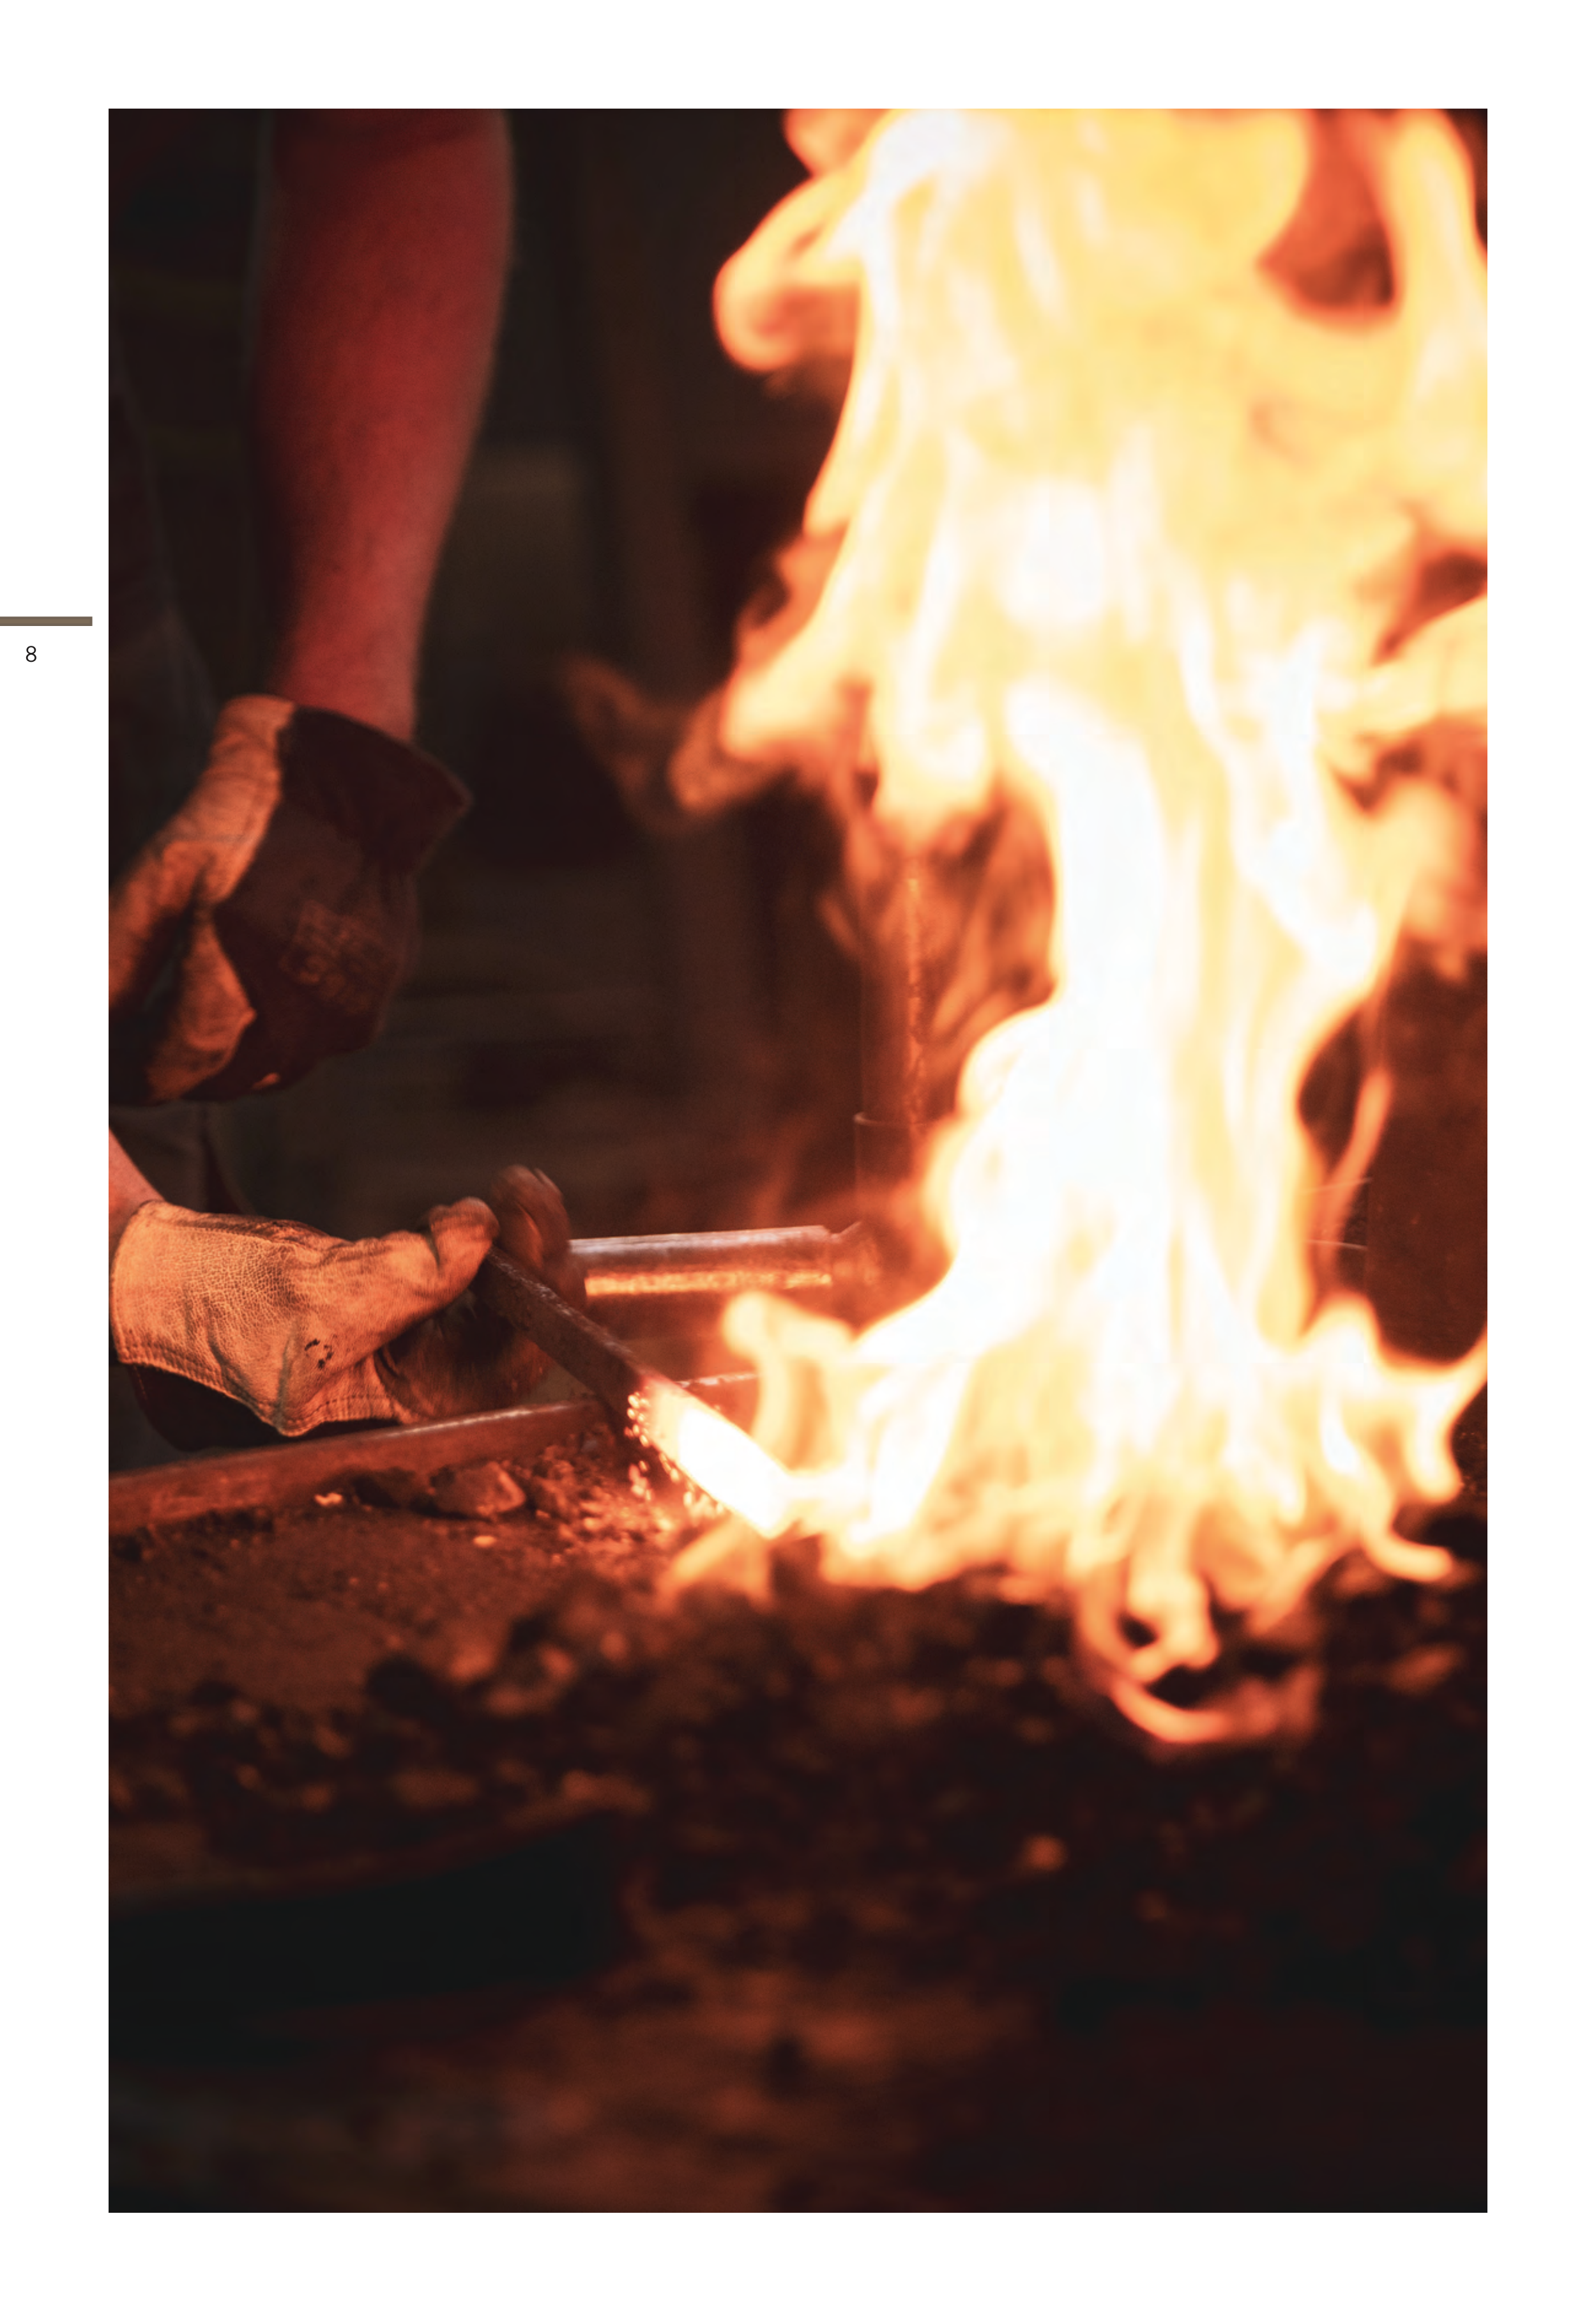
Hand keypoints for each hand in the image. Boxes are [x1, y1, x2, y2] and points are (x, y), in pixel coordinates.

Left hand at [109, 695, 467, 1104]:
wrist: (343, 787)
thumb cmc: (240, 824)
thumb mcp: (158, 879)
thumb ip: (117, 961)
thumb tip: (94, 1028)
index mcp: (240, 981)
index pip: (175, 1070)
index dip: (136, 1075)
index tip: (116, 1064)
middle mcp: (303, 1014)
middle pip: (224, 1082)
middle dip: (180, 1066)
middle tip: (149, 1030)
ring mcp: (350, 1015)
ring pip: (273, 1072)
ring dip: (233, 1055)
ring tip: (205, 1001)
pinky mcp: (377, 1003)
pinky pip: (316, 1043)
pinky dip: (280, 1029)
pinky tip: (262, 978)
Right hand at [110, 1166, 583, 1440]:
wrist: (149, 1270)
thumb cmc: (212, 1298)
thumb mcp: (314, 1289)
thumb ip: (407, 1272)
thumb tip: (481, 1234)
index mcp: (377, 1424)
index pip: (483, 1401)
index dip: (536, 1347)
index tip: (564, 1280)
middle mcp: (398, 1399)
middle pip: (499, 1348)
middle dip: (534, 1275)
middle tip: (540, 1206)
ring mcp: (399, 1354)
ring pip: (489, 1309)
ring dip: (518, 1247)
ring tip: (523, 1187)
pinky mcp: (393, 1312)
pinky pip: (462, 1281)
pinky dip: (483, 1239)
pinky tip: (495, 1201)